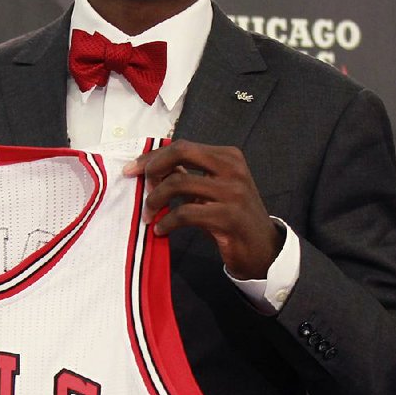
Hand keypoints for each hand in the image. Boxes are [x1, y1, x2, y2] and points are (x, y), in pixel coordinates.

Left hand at [124, 140, 282, 279]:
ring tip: (148, 214)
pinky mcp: (227, 217)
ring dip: (155, 200)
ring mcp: (232, 192)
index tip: (132, 169)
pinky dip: (166, 221)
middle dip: (153, 167)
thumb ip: (188, 174)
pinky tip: (161, 229)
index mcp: (228, 157)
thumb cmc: (232, 217)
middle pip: (181, 152)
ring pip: (178, 183)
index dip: (153, 156)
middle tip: (141, 187)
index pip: (182, 146)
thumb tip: (152, 166)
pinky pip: (185, 213)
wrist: (263, 248)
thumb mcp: (212, 190)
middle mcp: (232, 169)